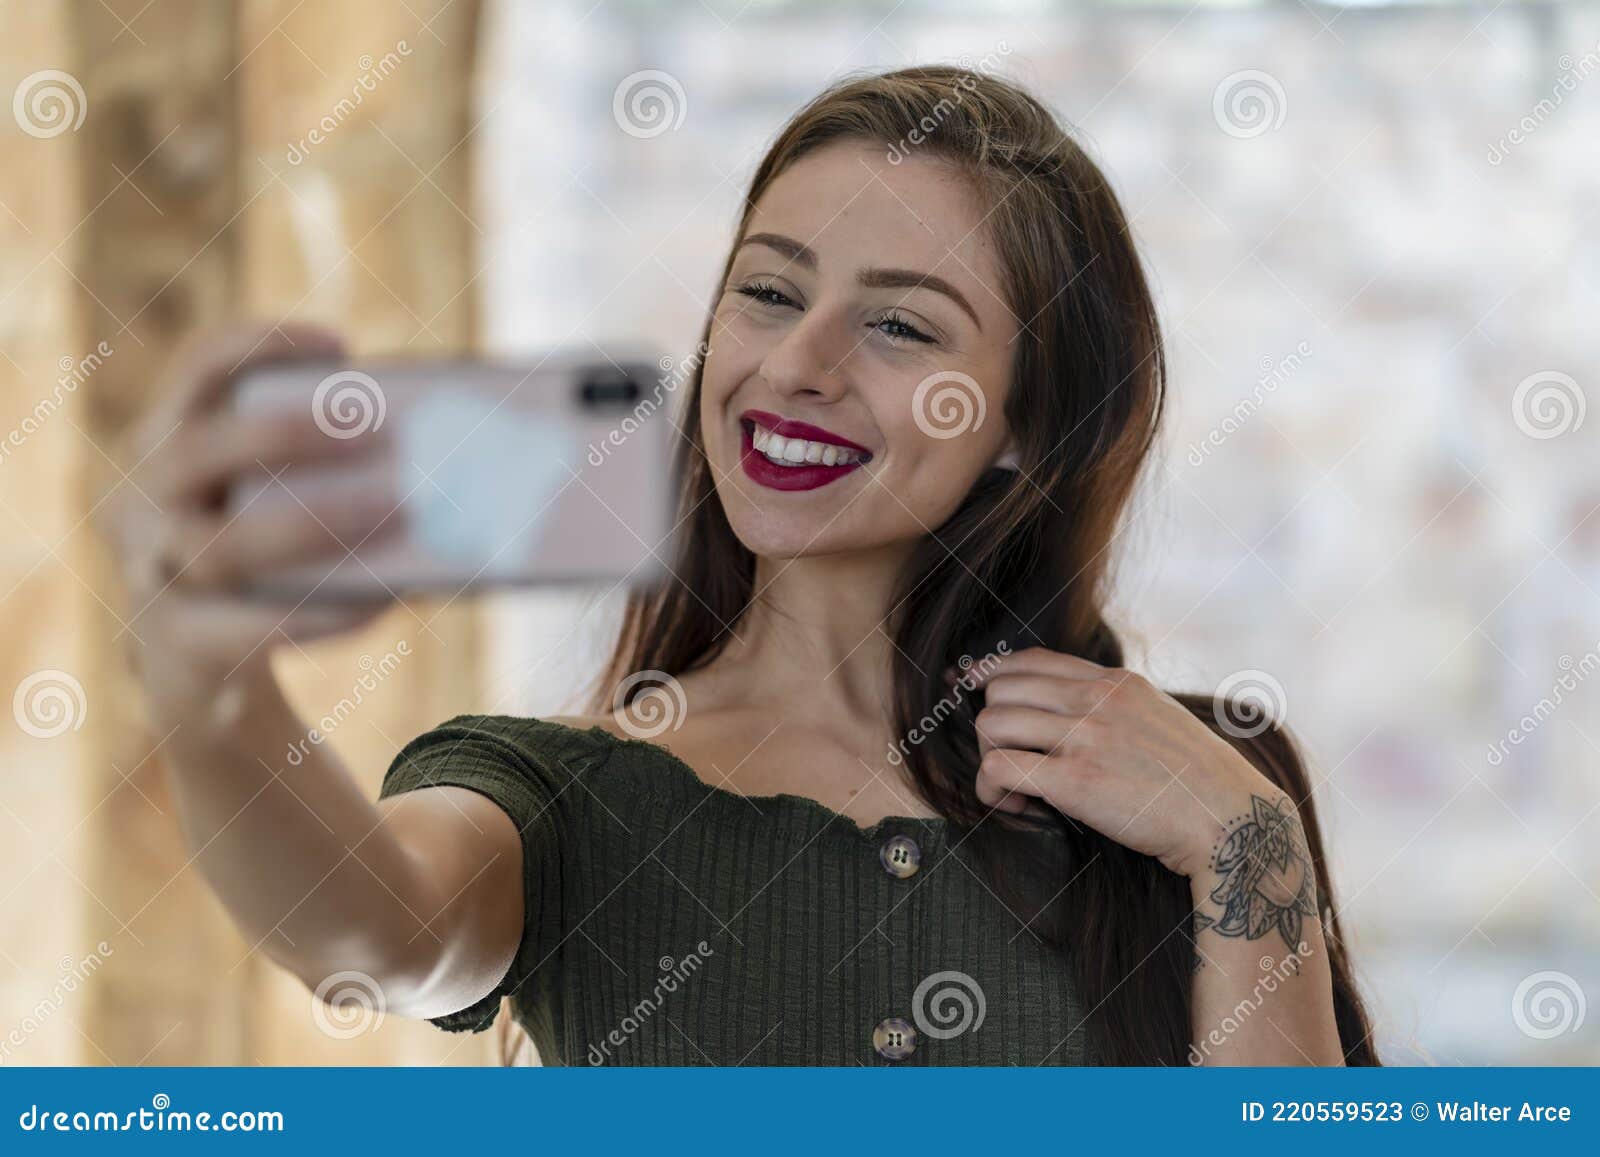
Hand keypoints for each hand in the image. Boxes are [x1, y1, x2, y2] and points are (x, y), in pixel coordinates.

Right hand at [96, 322, 397, 716]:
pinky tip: (387, 599)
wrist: (207, 678)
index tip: (341, 346)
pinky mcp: (177, 642)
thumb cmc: (265, 565)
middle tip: (374, 430)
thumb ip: (326, 469)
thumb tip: (449, 451)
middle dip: (285, 434)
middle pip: (196, 451)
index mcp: (167, 441)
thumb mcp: (273, 503)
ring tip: (397, 510)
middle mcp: (141, 498)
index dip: (259, 344)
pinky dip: (326, 612)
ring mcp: (149, 572)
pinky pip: (252, 626)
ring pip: (221, 548)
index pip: (195, 369)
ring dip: (316, 525)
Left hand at [966, 646, 1278, 879]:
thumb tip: (1071, 710)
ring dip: (988, 759)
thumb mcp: (1158, 719)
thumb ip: (1115, 707)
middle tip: (1010, 761)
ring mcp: (1086, 737)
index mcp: (1116, 682)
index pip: (1031, 659)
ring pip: (991, 725)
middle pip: (1000, 690)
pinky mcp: (1076, 781)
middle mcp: (1097, 700)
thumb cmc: (1198, 782)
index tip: (970, 689)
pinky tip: (1012, 806)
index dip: (991, 674)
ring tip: (1012, 789)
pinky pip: (998, 769)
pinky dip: (990, 791)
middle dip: (993, 728)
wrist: (1231, 820)